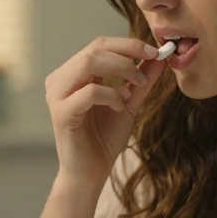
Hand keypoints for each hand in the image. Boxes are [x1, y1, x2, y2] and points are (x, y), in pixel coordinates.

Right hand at [45, 36, 165, 185]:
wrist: (90, 173)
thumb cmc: (104, 139)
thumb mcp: (128, 104)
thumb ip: (140, 81)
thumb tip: (159, 57)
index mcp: (72, 74)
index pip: (98, 45)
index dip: (128, 44)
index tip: (155, 51)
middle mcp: (59, 80)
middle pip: (94, 49)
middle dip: (128, 53)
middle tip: (149, 66)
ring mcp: (57, 95)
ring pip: (89, 63)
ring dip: (121, 69)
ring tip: (136, 85)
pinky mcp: (62, 113)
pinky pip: (90, 91)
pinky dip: (111, 95)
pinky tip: (120, 108)